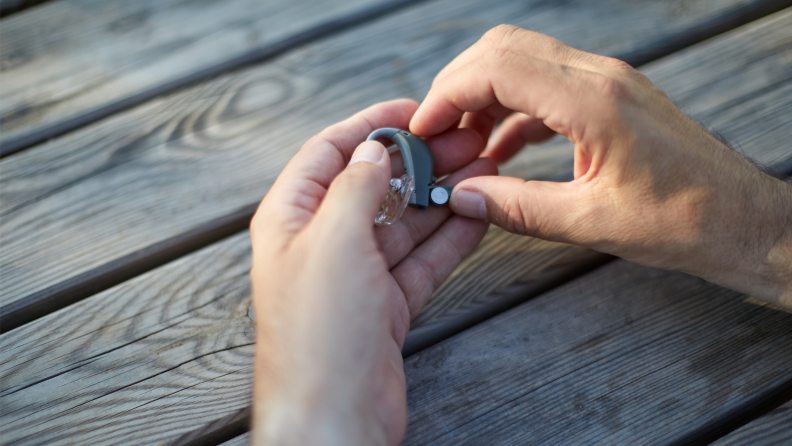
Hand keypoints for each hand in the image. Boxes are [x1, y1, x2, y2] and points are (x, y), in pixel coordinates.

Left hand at [249, 99, 495, 444]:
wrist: (334, 416)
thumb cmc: (319, 332)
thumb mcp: (334, 242)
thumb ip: (355, 188)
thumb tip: (374, 149)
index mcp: (291, 218)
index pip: (330, 151)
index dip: (372, 125)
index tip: (415, 109)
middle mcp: (321, 242)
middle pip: (375, 185)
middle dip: (419, 161)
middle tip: (466, 141)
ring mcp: (356, 275)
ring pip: (405, 222)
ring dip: (442, 196)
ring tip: (484, 170)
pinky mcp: (385, 305)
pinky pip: (421, 260)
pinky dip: (449, 239)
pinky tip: (477, 216)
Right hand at [410, 25, 791, 307]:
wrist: (742, 221)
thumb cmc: (683, 222)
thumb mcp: (590, 222)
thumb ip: (516, 207)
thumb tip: (459, 198)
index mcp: (593, 101)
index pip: (496, 68)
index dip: (447, 95)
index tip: (422, 129)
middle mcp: (600, 76)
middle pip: (503, 49)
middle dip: (457, 86)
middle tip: (434, 133)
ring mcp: (608, 81)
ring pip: (522, 61)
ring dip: (483, 96)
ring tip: (463, 146)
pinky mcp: (611, 96)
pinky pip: (545, 86)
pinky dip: (512, 111)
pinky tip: (499, 151)